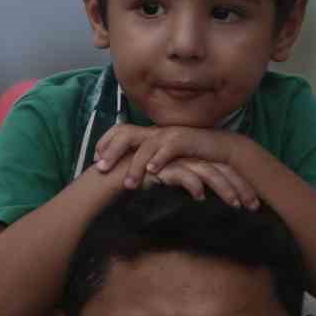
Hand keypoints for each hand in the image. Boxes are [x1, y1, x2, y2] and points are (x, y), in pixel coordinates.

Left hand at [93, 125, 241, 189]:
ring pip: (146, 146)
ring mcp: (170, 134)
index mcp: (148, 134)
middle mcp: (156, 131)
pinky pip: (169, 149)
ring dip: (135, 165)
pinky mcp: (185, 140)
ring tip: (128, 184)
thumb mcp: (164, 157)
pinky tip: (153, 172)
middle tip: (100, 168)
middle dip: (112, 151)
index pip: (121, 131)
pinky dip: (160, 160)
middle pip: (126, 133)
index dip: (106, 142)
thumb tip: (127, 171)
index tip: (94, 158)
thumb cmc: (190, 155)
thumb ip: (147, 161)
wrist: (220, 148)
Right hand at [145, 157, 259, 208]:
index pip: (223, 170)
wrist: (112, 175)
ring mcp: (175, 160)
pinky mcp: (161, 166)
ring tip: (236, 205)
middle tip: (255, 206)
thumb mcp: (170, 189)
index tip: (253, 204)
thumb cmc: (143, 186)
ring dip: (225, 188)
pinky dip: (193, 185)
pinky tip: (200, 198)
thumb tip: (206, 205)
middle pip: (222, 169)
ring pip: (208, 172)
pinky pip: (182, 174)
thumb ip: (188, 191)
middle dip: (241, 188)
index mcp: (192, 161)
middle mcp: (187, 157)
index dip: (240, 186)